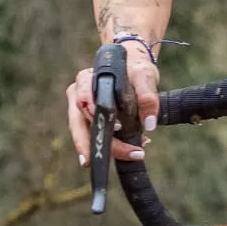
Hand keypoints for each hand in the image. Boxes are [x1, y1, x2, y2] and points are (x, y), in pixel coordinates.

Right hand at [65, 40, 159, 164]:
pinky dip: (109, 145)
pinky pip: (92, 136)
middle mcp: (77, 94)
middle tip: (109, 161)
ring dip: (104, 148)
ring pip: (83, 134)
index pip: (86, 103)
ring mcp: (79, 108)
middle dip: (93, 145)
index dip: (98, 117)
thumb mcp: (144, 76)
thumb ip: (148, 96)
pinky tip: (130, 149)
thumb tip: (149, 124)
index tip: (118, 128)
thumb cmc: (134, 68)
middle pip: (79, 125)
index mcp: (85, 80)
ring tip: (129, 155)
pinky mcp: (87, 119)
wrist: (131, 65)